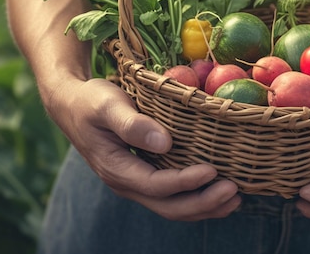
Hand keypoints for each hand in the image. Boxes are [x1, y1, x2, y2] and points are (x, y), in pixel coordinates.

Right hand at [4, 0, 239, 221]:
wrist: (73, 106)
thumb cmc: (91, 101)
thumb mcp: (107, 106)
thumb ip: (133, 124)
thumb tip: (164, 143)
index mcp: (117, 168)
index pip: (155, 184)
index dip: (185, 181)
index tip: (212, 170)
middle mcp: (127, 183)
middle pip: (168, 206)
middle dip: (202, 202)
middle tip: (233, 190)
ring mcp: (137, 184)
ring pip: (173, 208)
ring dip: (205, 207)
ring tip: (235, 198)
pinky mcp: (146, 178)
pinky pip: (173, 198)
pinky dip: (198, 199)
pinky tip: (219, 195)